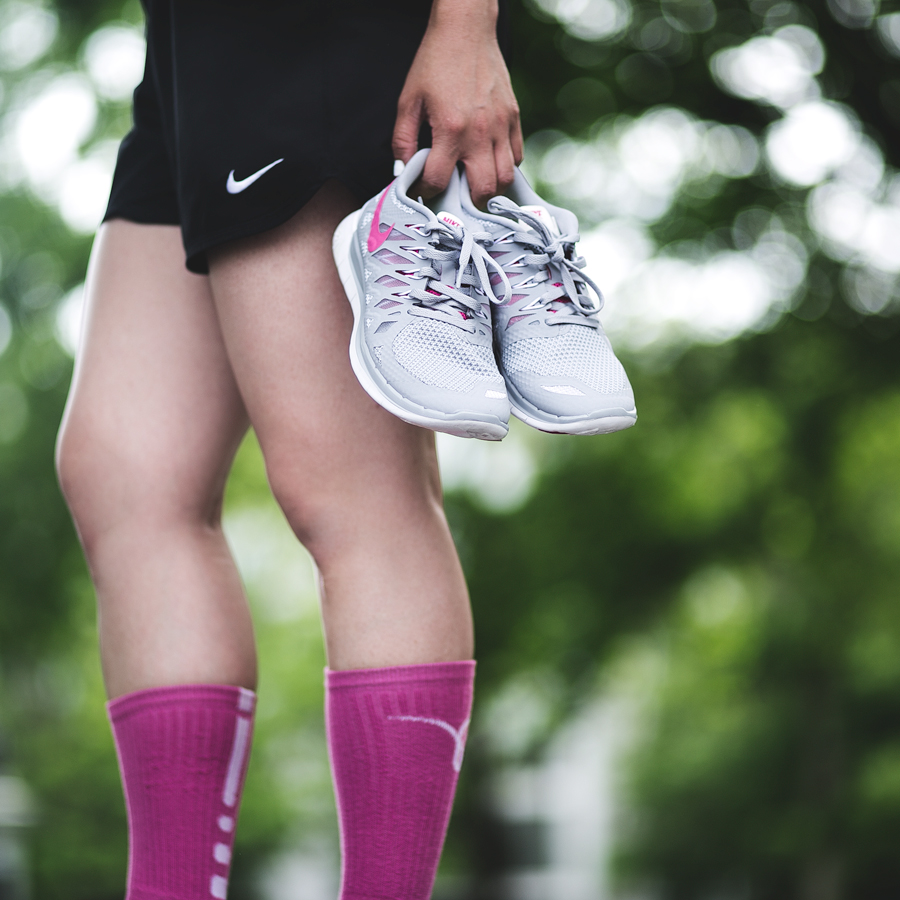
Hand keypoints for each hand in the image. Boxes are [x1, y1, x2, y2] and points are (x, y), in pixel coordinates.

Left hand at [392, 0, 523, 207]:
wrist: (466, 29)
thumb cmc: (435, 62)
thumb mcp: (408, 100)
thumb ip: (401, 139)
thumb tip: (402, 168)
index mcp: (450, 129)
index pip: (439, 180)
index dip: (427, 191)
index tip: (424, 190)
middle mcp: (479, 132)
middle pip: (482, 190)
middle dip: (466, 201)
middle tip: (455, 196)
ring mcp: (501, 126)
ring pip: (506, 178)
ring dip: (490, 188)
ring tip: (475, 184)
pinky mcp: (513, 118)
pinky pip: (517, 156)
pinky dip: (506, 167)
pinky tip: (490, 163)